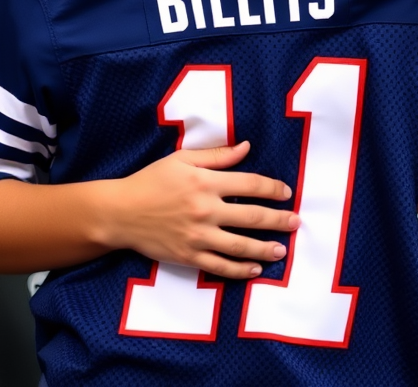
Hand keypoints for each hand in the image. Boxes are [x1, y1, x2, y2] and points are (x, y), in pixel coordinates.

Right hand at [105, 141, 298, 279]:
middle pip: (252, 217)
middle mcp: (206, 210)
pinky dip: (241, 270)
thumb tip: (246, 148)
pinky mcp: (189, 257)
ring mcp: (198, 237)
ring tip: (283, 249)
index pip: (249, 184)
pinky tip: (256, 268)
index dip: (272, 188)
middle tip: (296, 222)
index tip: (286, 192)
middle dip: (278, 220)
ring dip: (266, 248)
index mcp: (205, 183)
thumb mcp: (182, 159)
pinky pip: (221, 267)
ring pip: (241, 246)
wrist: (121, 212)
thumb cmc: (152, 180)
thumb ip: (216, 156)